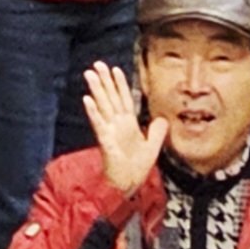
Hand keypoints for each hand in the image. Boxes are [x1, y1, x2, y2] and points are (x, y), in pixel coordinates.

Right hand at [82, 60, 158, 197]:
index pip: (123, 99)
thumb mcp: (152, 148)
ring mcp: (109, 131)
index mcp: (128, 125)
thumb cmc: (136, 169)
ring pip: (103, 106)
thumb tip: (162, 119)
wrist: (127, 185)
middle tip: (97, 64)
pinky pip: (98, 123)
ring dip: (96, 90)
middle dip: (105, 81)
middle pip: (110, 98)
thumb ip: (156, 133)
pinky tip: (87, 100)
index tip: (115, 69)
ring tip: (90, 75)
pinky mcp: (105, 141)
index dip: (120, 84)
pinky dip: (93, 112)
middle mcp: (117, 124)